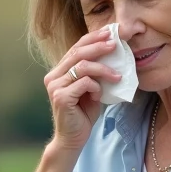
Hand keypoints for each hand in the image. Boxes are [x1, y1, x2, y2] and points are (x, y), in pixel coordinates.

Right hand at [45, 28, 122, 151]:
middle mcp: (53, 76)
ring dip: (102, 69)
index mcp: (59, 71)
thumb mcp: (91, 89)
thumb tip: (113, 54)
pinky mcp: (61, 97)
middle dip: (98, 46)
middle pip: (77, 52)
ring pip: (81, 66)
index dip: (92, 38)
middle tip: (115, 44)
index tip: (110, 33)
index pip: (75, 47)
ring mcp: (55, 86)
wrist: (73, 138)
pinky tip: (100, 95)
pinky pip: (83, 83)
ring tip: (117, 75)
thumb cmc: (83, 114)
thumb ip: (95, 73)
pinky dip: (96, 86)